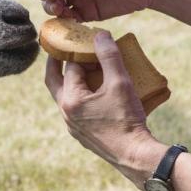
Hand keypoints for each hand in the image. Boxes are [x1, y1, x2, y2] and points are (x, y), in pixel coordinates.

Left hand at [44, 31, 164, 185]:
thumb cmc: (126, 119)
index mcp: (70, 100)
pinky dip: (81, 95)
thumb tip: (99, 34)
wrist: (135, 156)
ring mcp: (73, 126)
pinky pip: (76, 109)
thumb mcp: (120, 83)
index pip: (70, 66)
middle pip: (55, 82)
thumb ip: (109, 56)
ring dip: (72, 80)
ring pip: (66, 96)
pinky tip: (96, 92)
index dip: (79, 50)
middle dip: (58, 63)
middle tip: (62, 47)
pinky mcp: (83, 135)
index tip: (85, 38)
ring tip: (84, 67)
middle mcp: (66, 114)